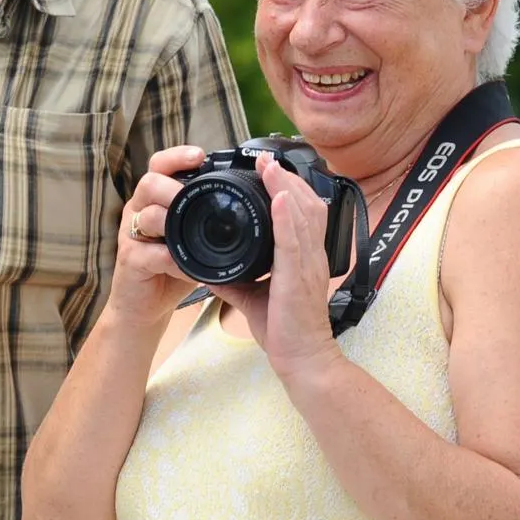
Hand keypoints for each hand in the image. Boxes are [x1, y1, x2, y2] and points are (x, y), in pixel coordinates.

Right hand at [106, 145, 206, 323]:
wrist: (146, 306)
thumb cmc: (172, 266)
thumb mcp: (192, 236)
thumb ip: (206, 216)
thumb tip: (248, 196)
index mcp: (155, 199)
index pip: (160, 165)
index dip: (177, 156)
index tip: (199, 156)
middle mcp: (139, 211)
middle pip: (149, 182)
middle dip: (173, 186)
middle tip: (191, 194)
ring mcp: (131, 236)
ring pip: (146, 215)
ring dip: (171, 220)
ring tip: (192, 230)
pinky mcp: (128, 261)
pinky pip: (149, 254)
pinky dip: (172, 259)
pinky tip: (189, 266)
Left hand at [209, 153, 343, 379]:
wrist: (302, 361)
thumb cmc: (285, 331)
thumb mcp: (255, 297)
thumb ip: (235, 279)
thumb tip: (208, 267)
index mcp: (305, 258)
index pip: (304, 212)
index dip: (290, 187)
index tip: (269, 169)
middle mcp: (311, 256)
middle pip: (308, 204)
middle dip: (287, 178)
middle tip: (266, 158)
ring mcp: (308, 266)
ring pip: (303, 215)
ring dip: (285, 187)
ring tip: (269, 167)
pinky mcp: (298, 279)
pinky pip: (294, 242)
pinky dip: (287, 217)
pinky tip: (278, 199)